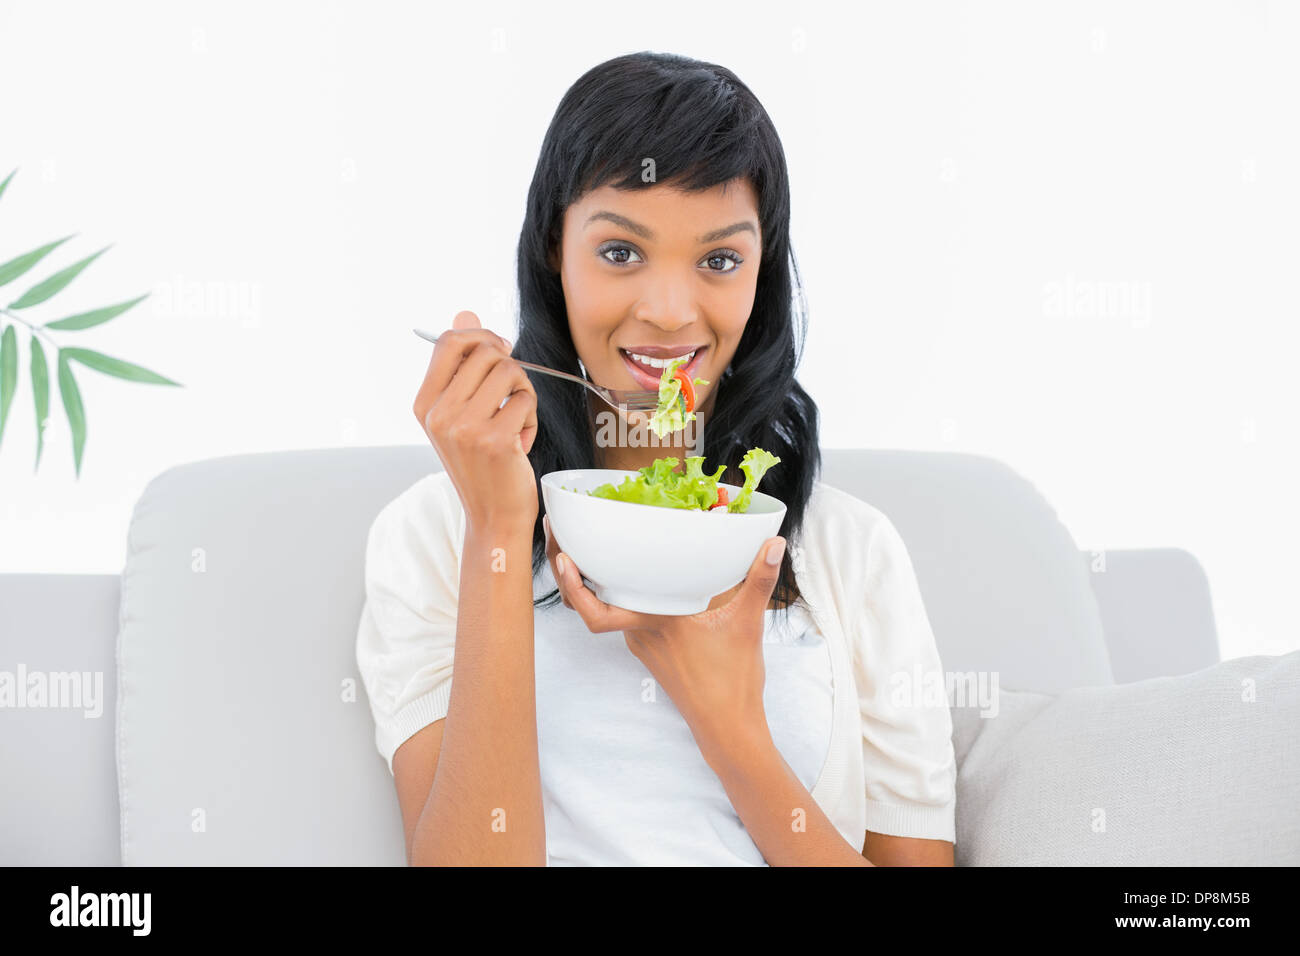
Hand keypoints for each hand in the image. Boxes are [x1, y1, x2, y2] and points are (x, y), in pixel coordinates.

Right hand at [413, 310, 538, 532]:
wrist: (493, 515)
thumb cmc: (482, 462)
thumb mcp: (462, 413)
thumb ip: (462, 364)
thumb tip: (464, 312)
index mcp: (424, 404)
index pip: (449, 342)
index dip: (481, 335)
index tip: (501, 349)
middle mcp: (438, 414)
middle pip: (485, 352)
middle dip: (509, 367)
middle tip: (512, 397)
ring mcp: (464, 428)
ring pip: (510, 371)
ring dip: (523, 393)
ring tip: (515, 421)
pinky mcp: (495, 440)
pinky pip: (526, 401)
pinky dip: (531, 418)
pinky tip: (520, 442)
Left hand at [544, 513, 785, 758]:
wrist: (727, 727)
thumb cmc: (732, 683)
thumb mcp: (747, 624)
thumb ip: (760, 580)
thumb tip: (775, 544)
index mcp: (653, 624)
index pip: (595, 610)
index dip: (572, 585)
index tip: (563, 557)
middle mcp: (639, 633)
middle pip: (588, 603)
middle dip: (569, 571)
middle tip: (559, 535)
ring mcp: (641, 643)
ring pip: (605, 609)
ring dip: (589, 582)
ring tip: (584, 546)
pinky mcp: (650, 649)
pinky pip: (623, 617)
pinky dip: (614, 595)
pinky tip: (628, 575)